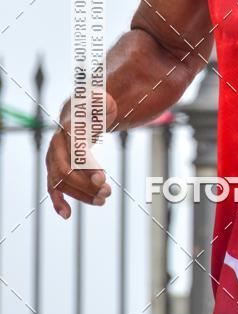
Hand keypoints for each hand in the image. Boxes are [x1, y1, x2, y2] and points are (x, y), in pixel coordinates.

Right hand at [46, 92, 116, 218]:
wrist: (82, 108)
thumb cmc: (96, 104)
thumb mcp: (102, 99)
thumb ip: (103, 101)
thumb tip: (104, 102)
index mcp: (69, 127)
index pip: (75, 151)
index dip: (87, 166)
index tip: (104, 178)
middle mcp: (57, 143)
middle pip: (66, 170)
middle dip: (86, 185)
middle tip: (108, 192)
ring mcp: (53, 156)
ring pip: (60, 181)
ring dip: (80, 194)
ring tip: (103, 200)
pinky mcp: (55, 166)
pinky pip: (53, 186)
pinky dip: (58, 201)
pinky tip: (67, 214)